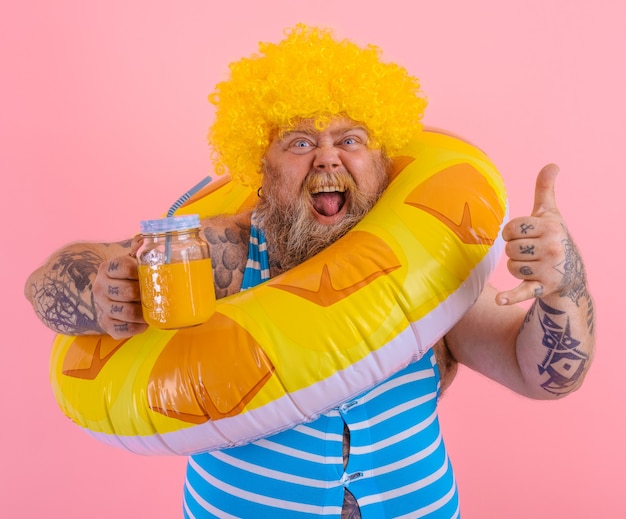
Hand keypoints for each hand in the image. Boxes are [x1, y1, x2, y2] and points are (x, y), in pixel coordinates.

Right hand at [93, 240, 147, 337]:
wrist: (109, 294)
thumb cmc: (128, 276)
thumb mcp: (131, 260)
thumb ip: (139, 248)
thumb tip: (144, 237)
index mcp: (108, 268)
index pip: (126, 268)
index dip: (142, 272)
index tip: (153, 274)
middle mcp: (100, 287)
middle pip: (127, 292)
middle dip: (145, 294)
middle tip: (157, 294)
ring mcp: (101, 306)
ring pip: (125, 312)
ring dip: (143, 312)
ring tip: (152, 309)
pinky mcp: (105, 324)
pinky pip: (121, 329)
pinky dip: (136, 328)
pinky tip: (144, 322)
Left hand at [496, 164, 574, 304]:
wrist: (571, 275)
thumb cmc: (554, 239)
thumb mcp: (551, 215)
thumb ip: (545, 190)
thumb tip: (552, 164)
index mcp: (551, 227)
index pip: (511, 229)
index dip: (512, 234)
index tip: (524, 236)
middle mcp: (553, 248)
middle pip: (510, 249)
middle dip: (515, 252)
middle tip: (530, 253)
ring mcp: (549, 269)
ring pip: (512, 267)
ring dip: (517, 268)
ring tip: (532, 266)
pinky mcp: (543, 288)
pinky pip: (523, 291)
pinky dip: (511, 296)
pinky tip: (500, 300)